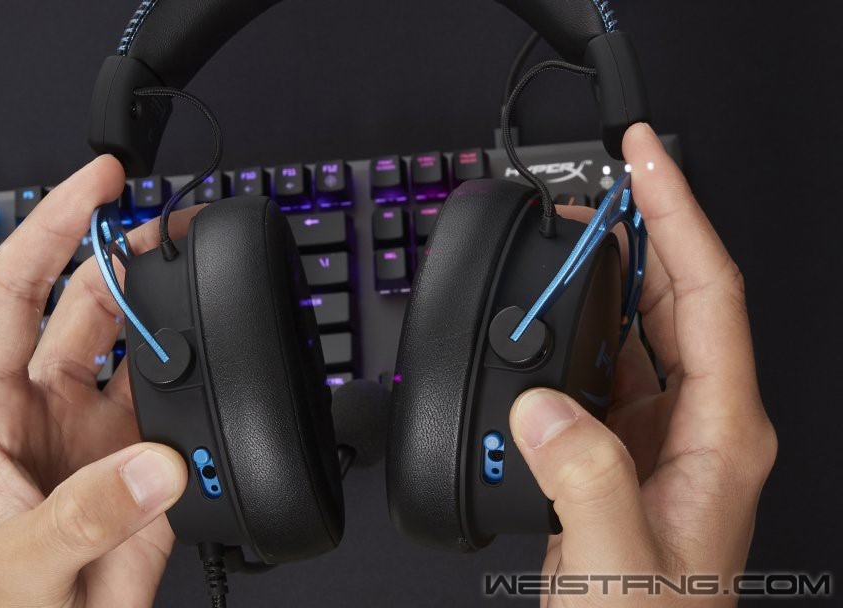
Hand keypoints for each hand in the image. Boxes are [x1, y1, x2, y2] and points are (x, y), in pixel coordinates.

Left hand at [0, 157, 202, 606]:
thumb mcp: (17, 565)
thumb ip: (86, 513)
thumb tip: (153, 464)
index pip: (14, 291)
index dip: (51, 226)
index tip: (95, 183)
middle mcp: (48, 411)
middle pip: (88, 305)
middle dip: (125, 257)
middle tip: (171, 226)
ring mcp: (103, 436)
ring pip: (143, 352)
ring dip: (173, 323)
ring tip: (206, 289)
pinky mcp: (148, 468)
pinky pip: (184, 410)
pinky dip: (207, 392)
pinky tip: (223, 378)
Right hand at [509, 123, 776, 604]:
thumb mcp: (619, 564)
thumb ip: (584, 478)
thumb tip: (545, 403)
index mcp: (720, 435)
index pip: (708, 293)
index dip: (679, 213)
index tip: (648, 159)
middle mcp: (699, 423)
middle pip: (680, 292)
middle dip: (648, 224)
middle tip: (608, 174)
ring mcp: (661, 431)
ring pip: (642, 322)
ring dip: (613, 270)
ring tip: (577, 230)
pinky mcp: (620, 444)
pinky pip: (604, 361)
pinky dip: (580, 323)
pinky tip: (557, 310)